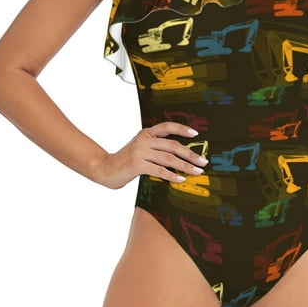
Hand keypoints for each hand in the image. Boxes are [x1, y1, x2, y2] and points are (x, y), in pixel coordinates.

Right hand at [92, 122, 207, 188]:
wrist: (104, 169)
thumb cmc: (125, 161)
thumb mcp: (140, 149)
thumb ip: (155, 148)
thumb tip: (179, 157)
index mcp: (146, 133)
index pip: (167, 127)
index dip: (182, 129)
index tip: (196, 133)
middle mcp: (144, 140)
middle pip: (173, 145)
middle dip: (190, 154)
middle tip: (203, 161)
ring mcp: (140, 151)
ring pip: (169, 158)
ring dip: (185, 166)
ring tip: (196, 172)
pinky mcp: (137, 164)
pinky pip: (159, 170)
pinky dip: (172, 175)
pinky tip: (181, 179)